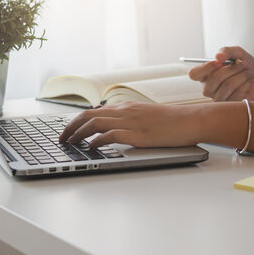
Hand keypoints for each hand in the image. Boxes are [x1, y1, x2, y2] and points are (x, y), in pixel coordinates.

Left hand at [59, 102, 199, 147]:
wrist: (191, 120)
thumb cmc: (174, 121)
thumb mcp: (148, 117)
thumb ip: (132, 120)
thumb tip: (116, 128)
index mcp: (127, 107)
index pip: (94, 111)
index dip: (77, 120)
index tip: (69, 130)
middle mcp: (126, 112)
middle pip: (88, 115)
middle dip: (71, 127)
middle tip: (62, 138)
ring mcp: (131, 122)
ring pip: (95, 123)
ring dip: (78, 133)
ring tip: (69, 143)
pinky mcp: (138, 134)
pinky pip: (111, 135)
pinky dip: (97, 140)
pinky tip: (91, 147)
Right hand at [188, 46, 253, 100]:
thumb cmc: (245, 65)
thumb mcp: (237, 53)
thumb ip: (227, 51)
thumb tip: (218, 56)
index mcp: (205, 74)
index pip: (194, 74)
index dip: (206, 68)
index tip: (219, 62)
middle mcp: (208, 88)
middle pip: (213, 80)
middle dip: (231, 69)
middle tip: (242, 65)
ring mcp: (218, 98)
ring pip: (226, 87)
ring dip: (239, 76)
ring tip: (245, 73)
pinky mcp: (229, 106)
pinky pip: (235, 96)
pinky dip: (244, 85)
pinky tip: (247, 83)